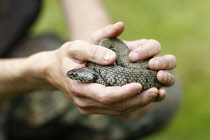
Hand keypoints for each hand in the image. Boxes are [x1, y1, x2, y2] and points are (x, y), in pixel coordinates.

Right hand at [43, 22, 174, 114]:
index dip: (123, 92)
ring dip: (136, 104)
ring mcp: (87, 106)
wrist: (54, 71)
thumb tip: (112, 57)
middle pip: (114, 106)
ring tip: (154, 95)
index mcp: (79, 87)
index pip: (105, 95)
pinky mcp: (92, 107)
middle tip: (155, 92)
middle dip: (136, 100)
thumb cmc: (66, 57)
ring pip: (116, 110)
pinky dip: (129, 104)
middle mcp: (83, 101)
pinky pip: (113, 109)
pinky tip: (141, 97)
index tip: (140, 85)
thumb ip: (92, 51)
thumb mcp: (75, 47)